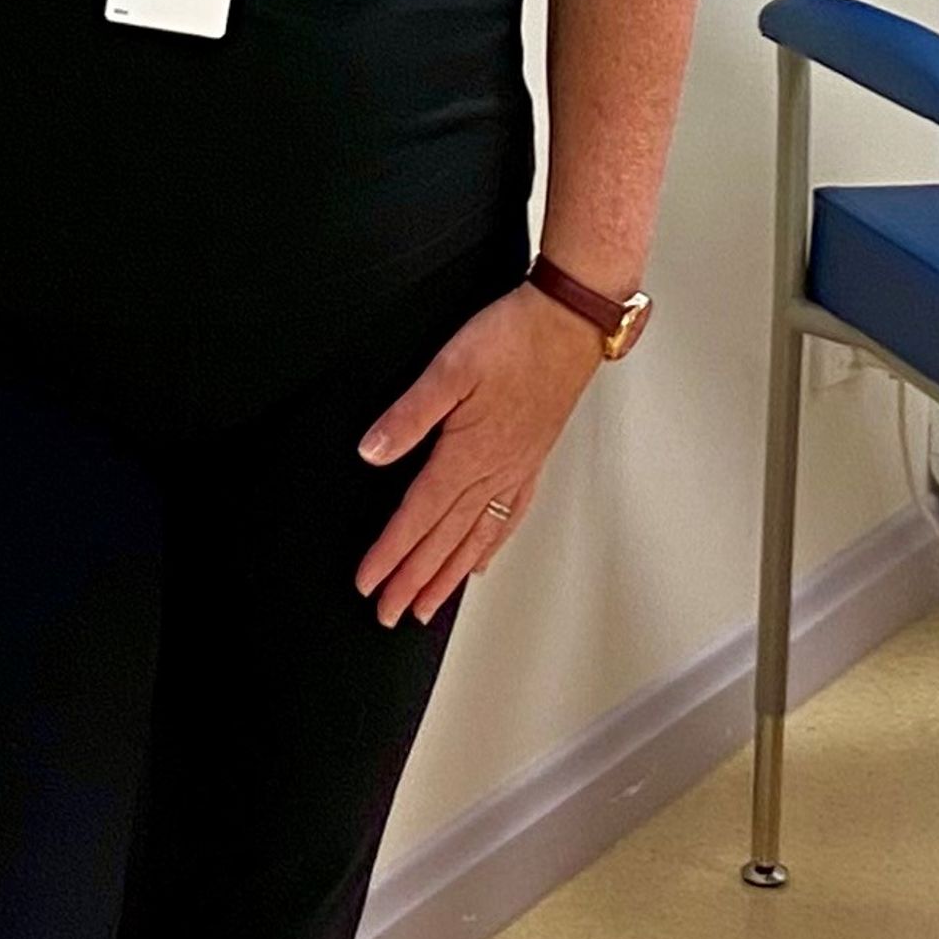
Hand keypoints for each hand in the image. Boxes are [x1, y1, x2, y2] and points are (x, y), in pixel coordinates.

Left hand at [353, 283, 606, 626]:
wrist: (570, 323)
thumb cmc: (515, 337)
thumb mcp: (450, 368)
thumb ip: (409, 415)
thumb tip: (372, 453)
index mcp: (468, 452)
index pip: (419, 517)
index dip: (390, 554)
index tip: (368, 584)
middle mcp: (494, 471)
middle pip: (445, 540)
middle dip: (413, 581)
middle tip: (389, 615)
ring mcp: (516, 469)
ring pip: (476, 538)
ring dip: (448, 576)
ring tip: (427, 608)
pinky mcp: (531, 459)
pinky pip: (508, 517)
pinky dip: (490, 547)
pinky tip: (480, 562)